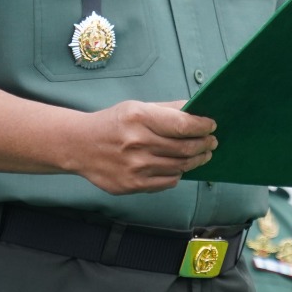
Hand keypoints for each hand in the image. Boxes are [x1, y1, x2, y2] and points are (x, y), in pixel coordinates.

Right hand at [69, 100, 218, 194]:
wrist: (80, 146)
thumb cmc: (112, 123)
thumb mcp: (136, 107)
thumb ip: (167, 110)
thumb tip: (196, 111)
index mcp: (140, 117)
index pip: (183, 125)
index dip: (202, 126)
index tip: (211, 126)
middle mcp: (138, 142)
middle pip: (185, 148)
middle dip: (204, 145)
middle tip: (211, 142)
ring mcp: (135, 167)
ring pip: (179, 167)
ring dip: (196, 161)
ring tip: (202, 155)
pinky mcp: (132, 185)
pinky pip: (167, 182)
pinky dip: (178, 174)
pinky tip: (179, 167)